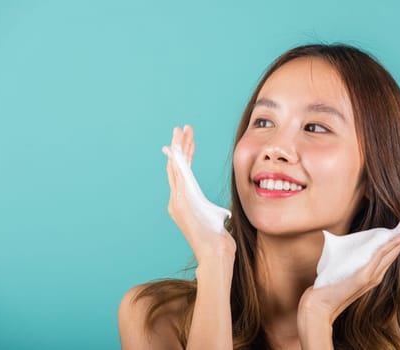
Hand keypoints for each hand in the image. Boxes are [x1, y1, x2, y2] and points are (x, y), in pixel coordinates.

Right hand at [162, 125, 235, 265]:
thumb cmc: (218, 240)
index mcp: (184, 201)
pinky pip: (179, 176)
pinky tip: (179, 147)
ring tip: (181, 130)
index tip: (189, 139)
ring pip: (176, 168)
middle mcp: (177, 200)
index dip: (186, 154)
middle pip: (177, 166)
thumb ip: (216, 213)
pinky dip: (178, 160)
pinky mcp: (181, 203)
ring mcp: (177, 201)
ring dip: (179, 147)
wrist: (214, 254)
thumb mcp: (217, 219)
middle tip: (182, 127)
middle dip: (180, 145)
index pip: (184, 172)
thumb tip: (223, 214)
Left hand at [297, 200, 399, 325]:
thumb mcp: (337, 266)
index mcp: (374, 268)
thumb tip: (331, 237)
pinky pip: (380, 258)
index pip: (392, 246)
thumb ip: (343, 256)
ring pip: (393, 249)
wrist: (321, 306)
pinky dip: (391, 246)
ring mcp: (372, 275)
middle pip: (397, 244)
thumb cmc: (328, 286)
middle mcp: (378, 272)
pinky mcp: (363, 278)